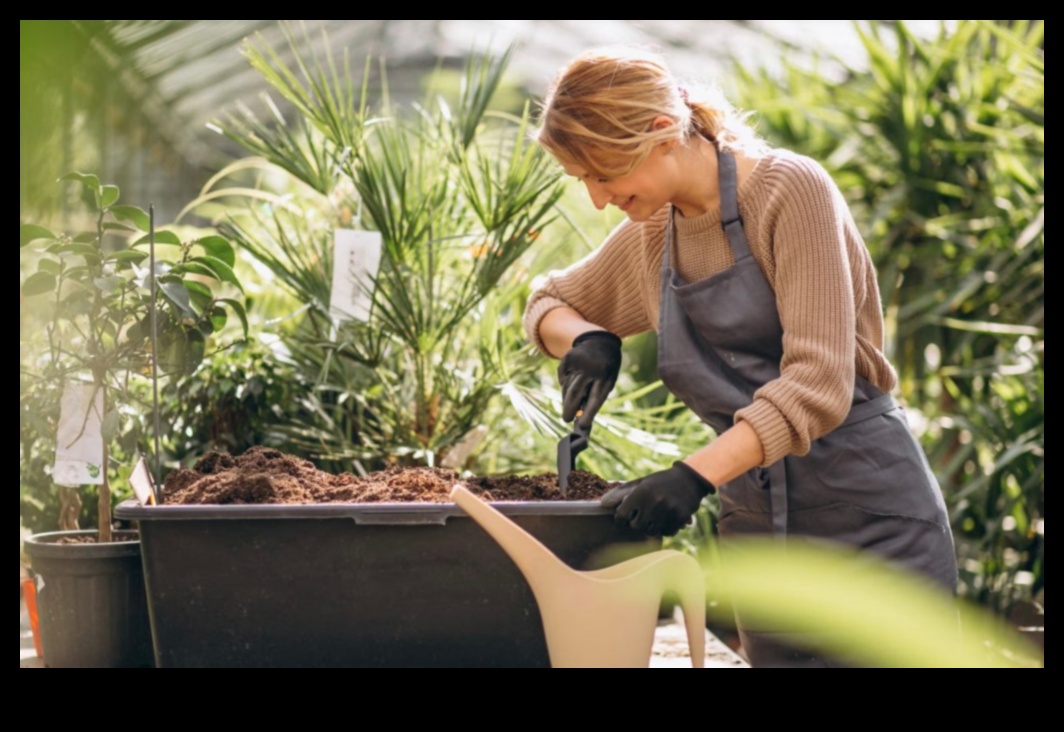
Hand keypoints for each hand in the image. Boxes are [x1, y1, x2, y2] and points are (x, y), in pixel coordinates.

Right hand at [558, 330, 621, 429]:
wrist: (601, 343)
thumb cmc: (605, 370)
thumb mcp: (606, 382)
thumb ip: (594, 396)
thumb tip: (579, 416)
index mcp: (606, 377)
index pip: (595, 400)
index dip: (588, 414)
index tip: (583, 426)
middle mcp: (592, 369)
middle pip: (576, 393)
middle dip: (569, 408)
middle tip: (566, 419)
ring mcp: (579, 362)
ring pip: (568, 387)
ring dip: (567, 398)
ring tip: (570, 404)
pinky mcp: (568, 358)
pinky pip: (563, 378)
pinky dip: (565, 384)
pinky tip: (571, 382)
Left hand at [601, 462, 715, 536]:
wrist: (689, 479)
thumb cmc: (660, 482)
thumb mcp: (640, 483)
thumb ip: (621, 494)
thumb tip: (602, 504)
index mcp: (641, 491)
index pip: (621, 516)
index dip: (622, 517)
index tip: (626, 514)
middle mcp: (654, 501)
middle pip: (636, 526)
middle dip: (637, 522)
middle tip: (643, 514)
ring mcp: (669, 510)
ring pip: (651, 531)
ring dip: (651, 526)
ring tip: (655, 516)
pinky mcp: (681, 517)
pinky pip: (667, 532)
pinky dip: (665, 528)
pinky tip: (667, 518)